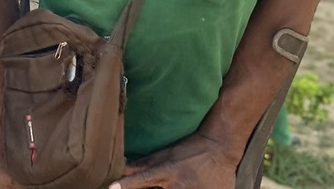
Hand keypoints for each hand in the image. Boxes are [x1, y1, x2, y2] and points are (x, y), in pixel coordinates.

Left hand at [109, 132, 240, 188]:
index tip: (113, 188)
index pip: (141, 181)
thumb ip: (144, 164)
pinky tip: (190, 187)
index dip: (126, 186)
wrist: (220, 148)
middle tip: (162, 185)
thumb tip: (123, 168)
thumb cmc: (190, 149)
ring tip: (179, 183)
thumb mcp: (166, 153)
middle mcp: (178, 186)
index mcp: (166, 172)